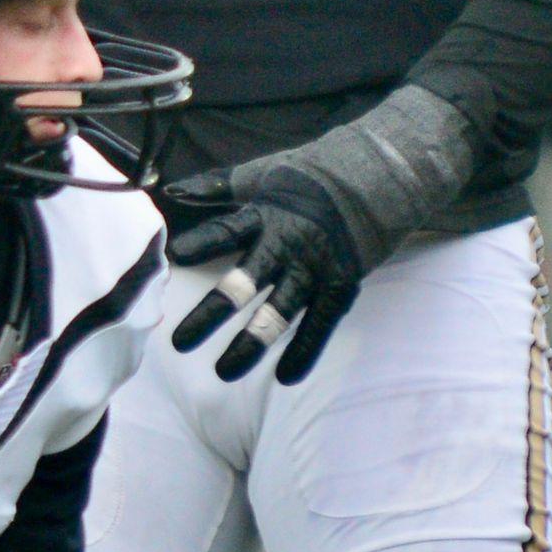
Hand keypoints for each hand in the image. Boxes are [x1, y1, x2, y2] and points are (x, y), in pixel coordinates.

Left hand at [164, 84, 473, 383]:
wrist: (379, 178)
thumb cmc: (312, 176)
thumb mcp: (264, 174)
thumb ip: (219, 186)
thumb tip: (173, 189)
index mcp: (264, 214)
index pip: (227, 230)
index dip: (202, 243)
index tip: (174, 256)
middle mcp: (286, 244)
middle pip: (244, 284)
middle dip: (211, 314)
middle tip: (180, 342)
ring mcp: (314, 268)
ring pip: (278, 313)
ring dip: (250, 344)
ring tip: (224, 372)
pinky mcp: (341, 285)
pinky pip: (320, 324)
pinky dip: (304, 352)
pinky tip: (285, 377)